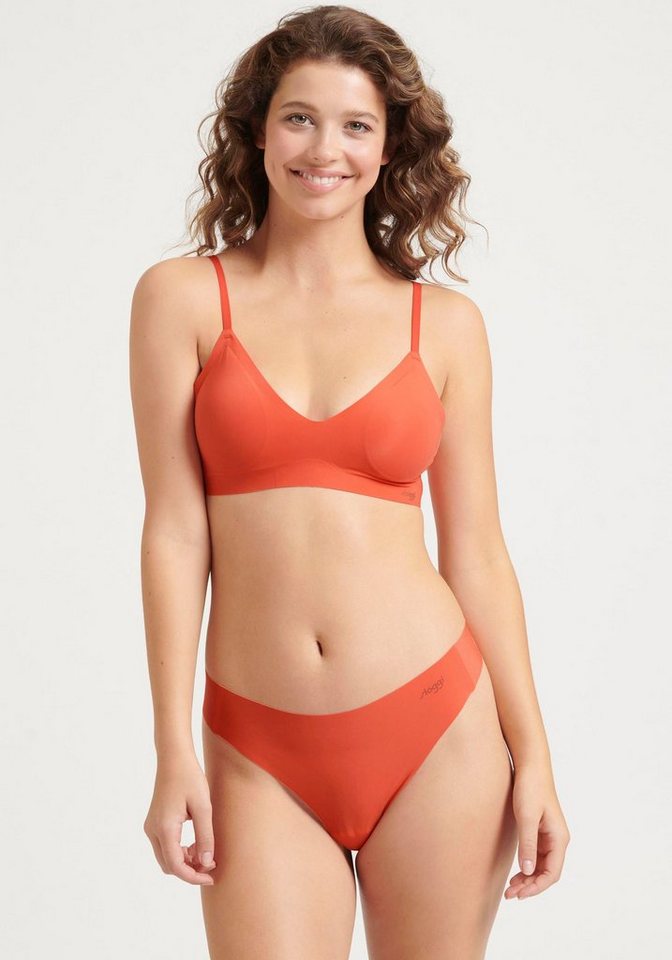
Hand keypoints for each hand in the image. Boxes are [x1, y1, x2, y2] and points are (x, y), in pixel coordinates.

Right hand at [143, 753, 216, 885]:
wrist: (174, 759)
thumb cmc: (190, 778)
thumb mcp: (203, 807)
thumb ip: (205, 836)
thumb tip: (206, 863)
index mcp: (164, 828)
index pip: (176, 866)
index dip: (194, 877)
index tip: (211, 877)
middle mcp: (152, 831)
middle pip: (169, 865)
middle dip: (189, 870)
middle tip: (211, 864)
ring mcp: (151, 827)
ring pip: (165, 858)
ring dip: (184, 861)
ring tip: (204, 851)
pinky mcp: (154, 823)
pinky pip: (164, 847)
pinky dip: (178, 851)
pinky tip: (194, 843)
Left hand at [504, 762, 569, 899]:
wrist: (531, 765)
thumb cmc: (530, 788)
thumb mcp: (526, 816)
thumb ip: (527, 844)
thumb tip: (528, 871)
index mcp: (559, 838)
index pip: (552, 873)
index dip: (536, 887)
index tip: (519, 894)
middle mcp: (558, 839)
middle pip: (547, 872)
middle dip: (530, 886)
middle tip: (510, 895)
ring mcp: (549, 836)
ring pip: (541, 865)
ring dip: (528, 878)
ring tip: (510, 889)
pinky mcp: (540, 830)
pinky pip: (536, 855)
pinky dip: (527, 866)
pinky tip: (516, 872)